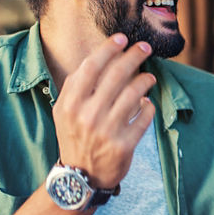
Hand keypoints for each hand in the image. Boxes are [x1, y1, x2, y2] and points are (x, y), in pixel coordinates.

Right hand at [52, 34, 155, 187]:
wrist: (80, 176)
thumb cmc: (75, 136)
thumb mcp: (64, 111)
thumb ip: (76, 86)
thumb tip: (100, 58)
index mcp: (70, 104)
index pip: (91, 67)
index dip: (109, 49)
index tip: (122, 38)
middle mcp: (87, 115)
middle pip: (116, 75)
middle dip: (133, 56)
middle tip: (145, 47)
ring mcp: (107, 131)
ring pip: (134, 94)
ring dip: (145, 80)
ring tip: (149, 76)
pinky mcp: (124, 145)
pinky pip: (144, 117)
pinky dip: (148, 106)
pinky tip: (147, 103)